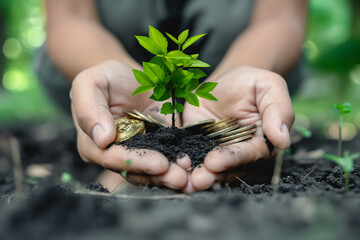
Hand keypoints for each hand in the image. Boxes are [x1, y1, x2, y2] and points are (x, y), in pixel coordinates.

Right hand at [70, 60, 187, 189]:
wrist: (129, 76)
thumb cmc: (105, 78)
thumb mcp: (90, 83)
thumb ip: (89, 109)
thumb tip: (102, 140)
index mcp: (92, 144)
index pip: (111, 158)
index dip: (134, 162)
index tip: (158, 163)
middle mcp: (114, 154)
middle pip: (134, 171)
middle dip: (157, 175)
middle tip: (179, 177)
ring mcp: (137, 152)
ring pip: (150, 172)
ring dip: (169, 176)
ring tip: (187, 176)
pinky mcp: (157, 147)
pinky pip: (166, 160)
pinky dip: (177, 164)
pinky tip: (190, 165)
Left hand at [182, 66, 293, 192]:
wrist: (226, 81)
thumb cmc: (252, 83)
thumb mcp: (269, 86)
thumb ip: (278, 110)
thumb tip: (283, 140)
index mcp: (262, 143)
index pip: (249, 155)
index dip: (232, 159)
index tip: (214, 162)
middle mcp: (240, 153)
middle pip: (227, 169)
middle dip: (211, 175)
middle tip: (196, 180)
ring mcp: (217, 152)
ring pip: (208, 168)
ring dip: (195, 175)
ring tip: (182, 181)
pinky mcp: (199, 146)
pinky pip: (191, 156)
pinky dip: (182, 164)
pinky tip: (173, 167)